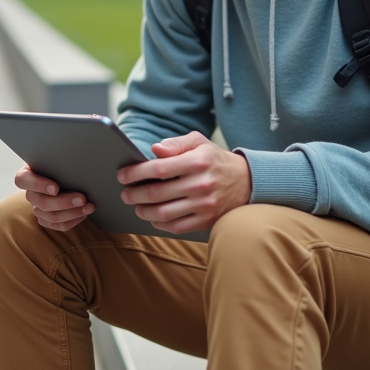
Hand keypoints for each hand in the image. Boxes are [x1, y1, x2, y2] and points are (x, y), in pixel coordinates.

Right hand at [14, 165, 93, 231]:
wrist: (66, 172)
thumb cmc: (59, 162)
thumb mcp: (57, 157)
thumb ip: (60, 158)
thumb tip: (76, 158)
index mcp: (26, 174)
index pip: (23, 180)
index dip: (38, 185)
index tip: (56, 188)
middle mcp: (30, 193)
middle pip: (41, 202)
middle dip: (64, 202)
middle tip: (82, 198)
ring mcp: (37, 207)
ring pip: (50, 216)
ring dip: (72, 213)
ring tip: (89, 206)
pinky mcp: (46, 219)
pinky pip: (57, 226)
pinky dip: (72, 221)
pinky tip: (84, 213)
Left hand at [117, 132, 251, 234]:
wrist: (247, 182)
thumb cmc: (215, 160)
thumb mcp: (199, 143)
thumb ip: (175, 144)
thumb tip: (154, 150)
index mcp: (198, 161)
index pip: (159, 168)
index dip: (136, 172)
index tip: (122, 175)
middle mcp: (201, 184)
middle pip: (157, 193)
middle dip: (135, 194)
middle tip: (125, 194)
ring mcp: (204, 204)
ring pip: (164, 213)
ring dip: (144, 211)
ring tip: (136, 206)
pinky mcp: (207, 220)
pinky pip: (176, 226)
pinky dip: (160, 223)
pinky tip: (153, 217)